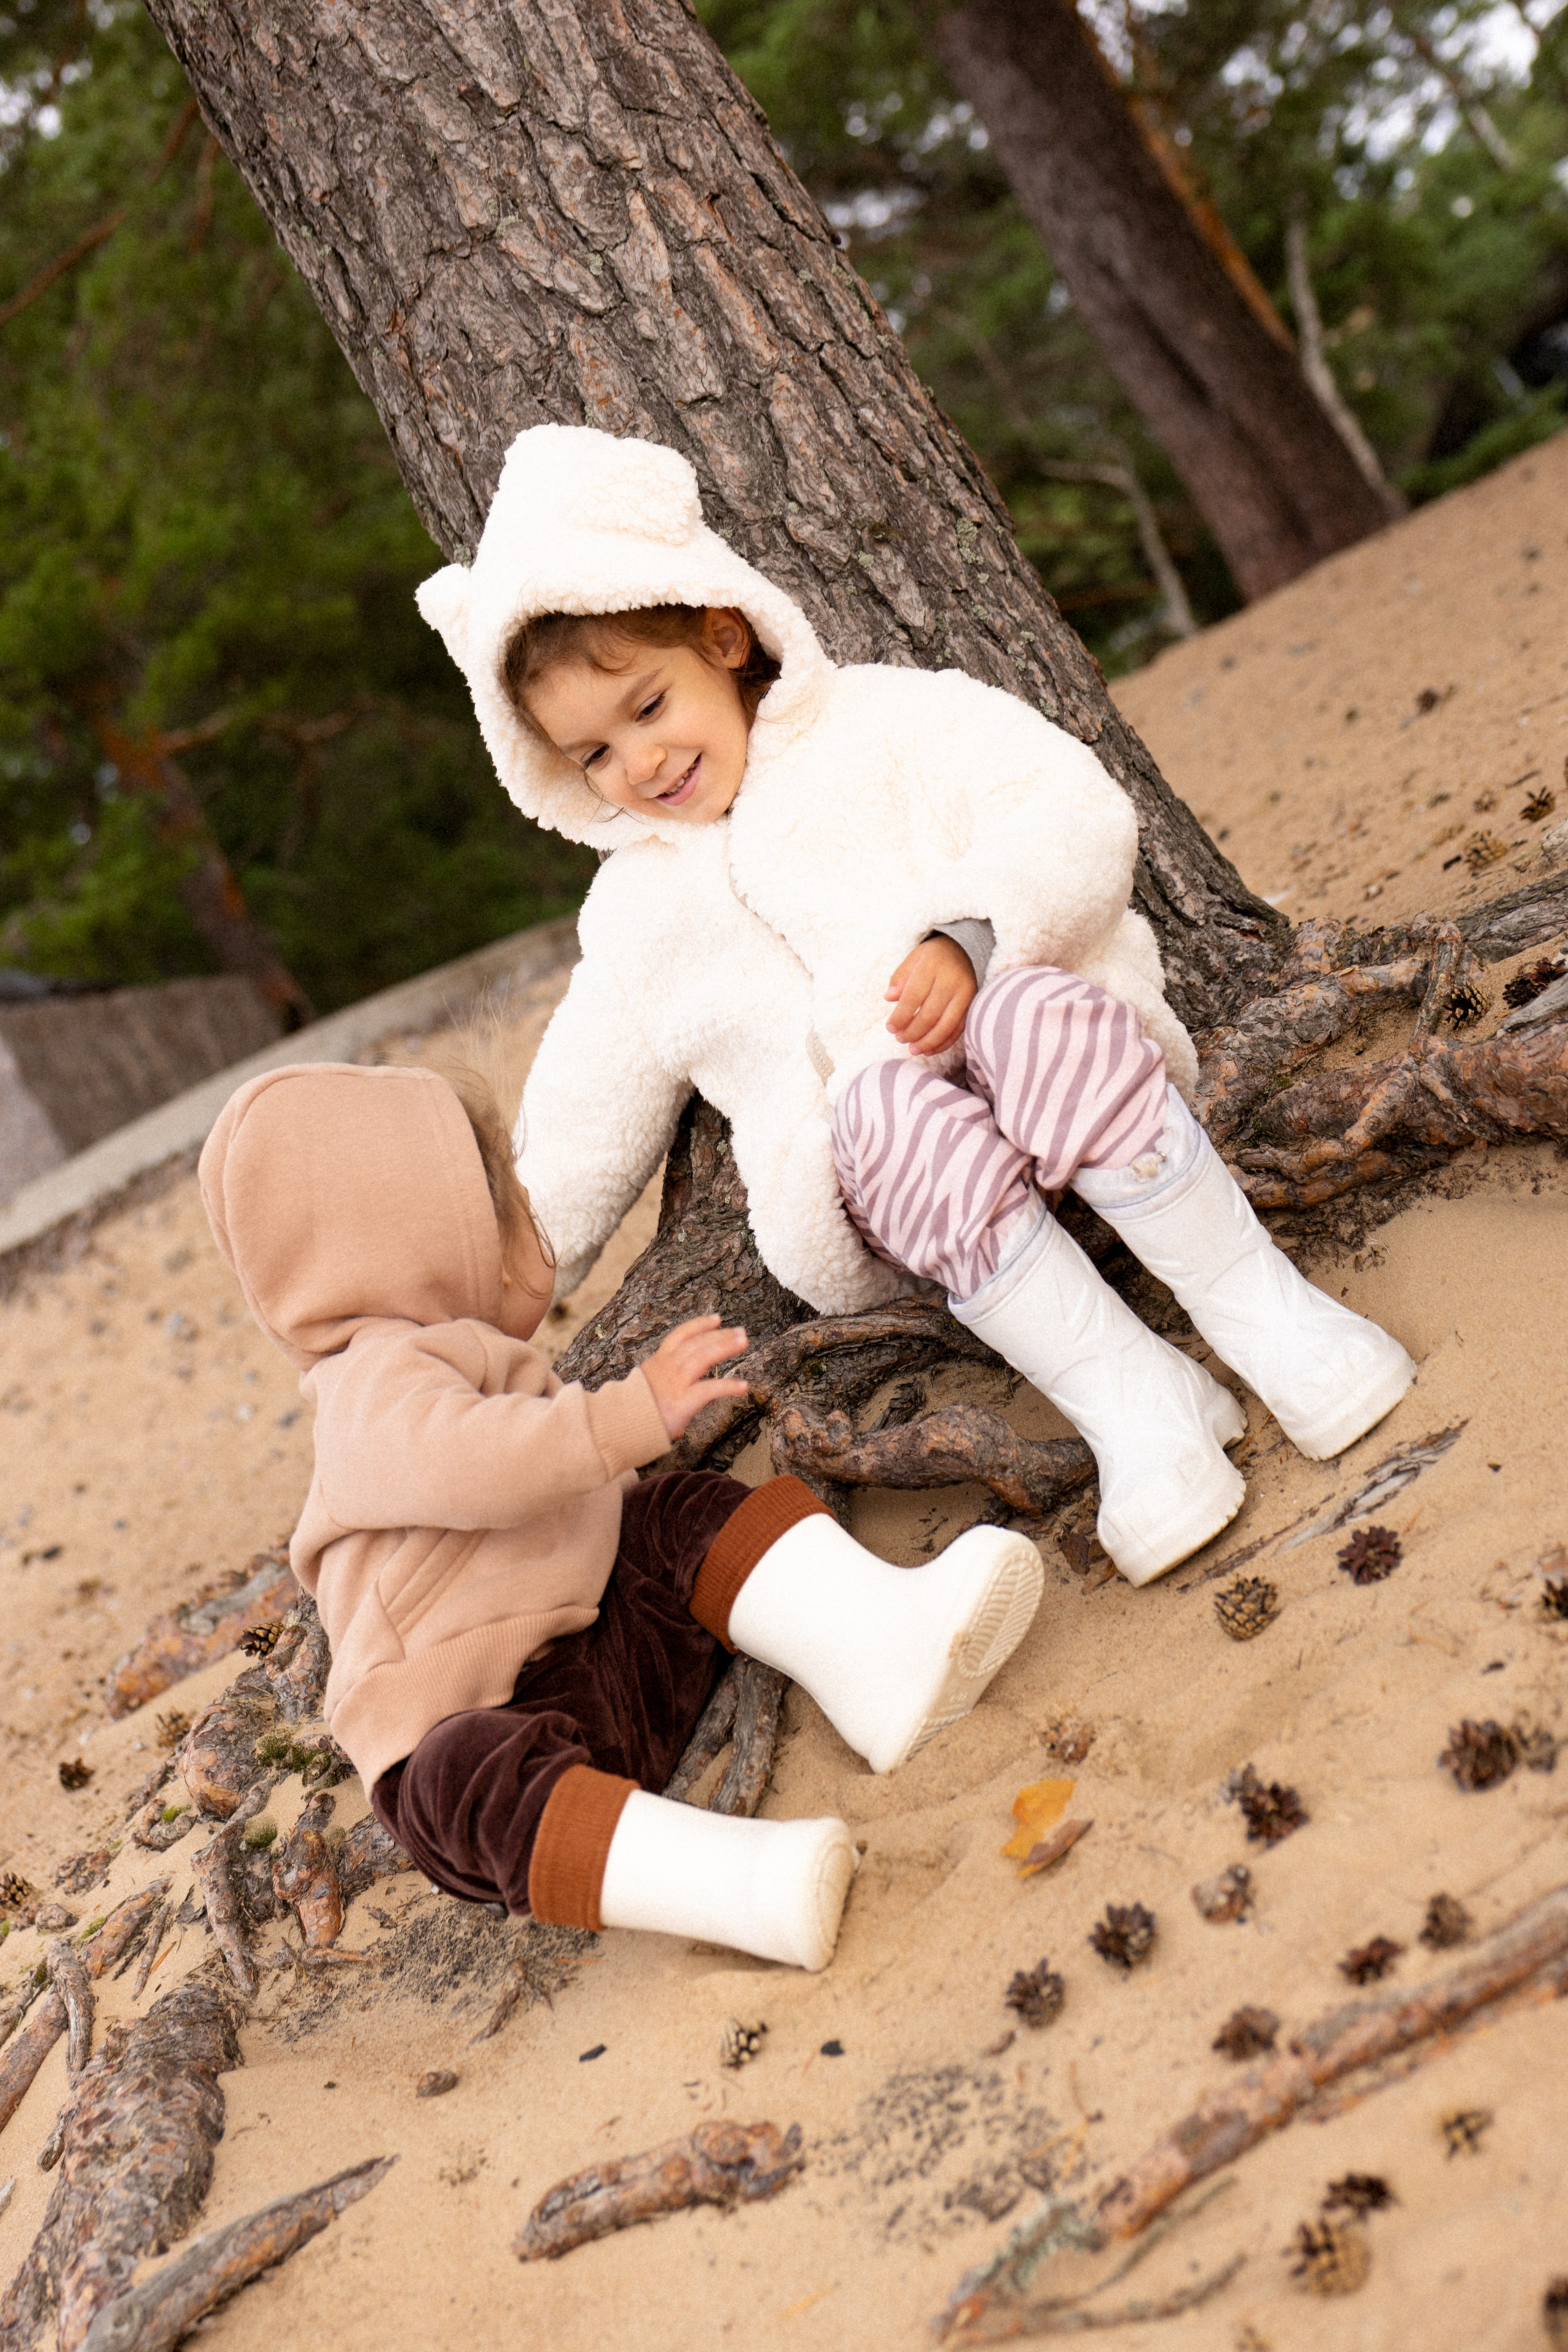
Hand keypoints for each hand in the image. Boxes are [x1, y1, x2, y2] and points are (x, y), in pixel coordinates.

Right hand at [640, 1314, 749, 1440]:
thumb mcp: (644, 1386)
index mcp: (658, 1361)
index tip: (716, 1318)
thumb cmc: (633, 1410)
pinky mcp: (683, 1401)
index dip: (699, 1325)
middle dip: (720, 1335)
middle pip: (697, 1343)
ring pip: (703, 1357)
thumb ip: (661, 1383)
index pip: (680, 1335)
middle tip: (741, 1331)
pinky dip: (728, 1386)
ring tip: (743, 1342)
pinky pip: (710, 1389)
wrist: (619, 1424)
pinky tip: (744, 1385)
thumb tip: (674, 1395)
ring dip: (725, 1347)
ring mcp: (676, 1383)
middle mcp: (668, 1367)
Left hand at [885, 936, 975, 1056]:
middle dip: (913, 1031)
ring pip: (946, 1025)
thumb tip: (889, 998)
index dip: (901, 1016)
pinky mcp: (973, 1004)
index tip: (890, 1028)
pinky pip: (959, 1028)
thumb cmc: (931, 958)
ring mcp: (965, 993)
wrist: (963, 950)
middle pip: (930, 1014)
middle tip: (900, 1039)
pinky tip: (929, 1049)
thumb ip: (899, 978)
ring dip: (928, 1041)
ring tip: (913, 1049)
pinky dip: (944, 1042)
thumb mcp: (912, 959)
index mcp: (932, 965)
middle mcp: (951, 979)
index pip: (913, 996)